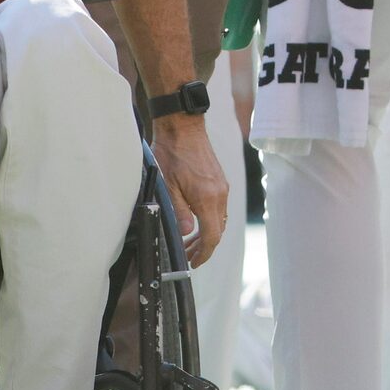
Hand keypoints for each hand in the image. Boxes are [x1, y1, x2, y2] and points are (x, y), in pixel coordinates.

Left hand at [151, 114, 227, 267]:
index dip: (203, 254)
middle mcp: (220, 194)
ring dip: (206, 233)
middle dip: (204, 247)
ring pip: (219, 219)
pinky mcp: (219, 181)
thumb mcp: (168, 187)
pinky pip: (218, 207)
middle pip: (218, 231)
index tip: (193, 263)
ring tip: (189, 242)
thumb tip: (187, 233)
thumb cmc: (172, 153)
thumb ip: (179, 213)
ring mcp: (221, 187)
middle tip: (187, 256)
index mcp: (208, 199)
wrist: (183, 127)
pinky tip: (196, 221)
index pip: (212, 237)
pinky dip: (209, 219)